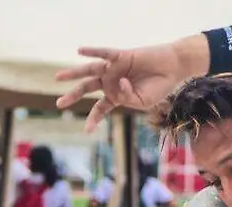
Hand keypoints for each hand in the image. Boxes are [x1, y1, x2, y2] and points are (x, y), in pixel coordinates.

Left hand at [54, 36, 209, 131]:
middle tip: (59, 104)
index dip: (94, 119)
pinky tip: (80, 51)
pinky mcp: (121, 56)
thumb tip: (117, 84)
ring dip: (74, 73)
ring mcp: (114, 68)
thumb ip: (128, 98)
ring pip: (90, 70)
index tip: (87, 131)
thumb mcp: (143, 102)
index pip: (101, 108)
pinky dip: (92, 51)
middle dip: (73, 95)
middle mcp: (111, 81)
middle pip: (87, 88)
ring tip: (58, 78)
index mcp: (117, 95)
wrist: (172, 69)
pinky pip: (104, 53)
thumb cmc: (160, 87)